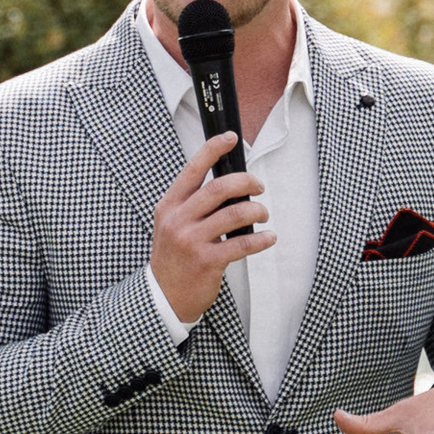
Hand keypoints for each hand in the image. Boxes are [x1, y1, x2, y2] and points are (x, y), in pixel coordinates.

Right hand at [149, 128, 271, 323]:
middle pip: (218, 188)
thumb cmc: (174, 256)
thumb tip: (230, 184)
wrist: (164, 295)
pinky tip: (269, 237)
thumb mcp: (172, 224)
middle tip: (259, 186)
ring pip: (234, 214)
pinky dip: (262, 239)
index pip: (192, 169)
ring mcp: (192, 241)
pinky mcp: (207, 261)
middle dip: (246, 182)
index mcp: (169, 205)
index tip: (230, 138)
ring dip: (257, 210)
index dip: (213, 149)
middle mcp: (178, 220)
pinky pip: (242, 244)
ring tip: (263, 214)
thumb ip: (193, 204)